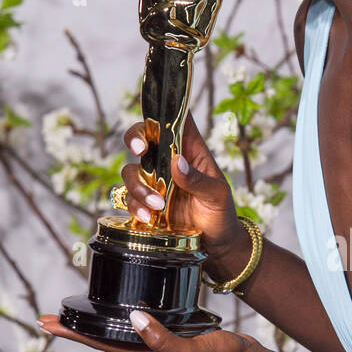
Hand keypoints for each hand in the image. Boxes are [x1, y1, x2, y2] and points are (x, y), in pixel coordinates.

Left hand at [37, 309, 267, 351]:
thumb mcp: (190, 350)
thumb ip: (162, 339)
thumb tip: (133, 318)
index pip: (99, 343)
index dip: (71, 334)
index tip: (46, 324)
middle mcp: (147, 348)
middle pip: (101, 337)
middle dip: (74, 328)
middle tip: (47, 318)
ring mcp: (159, 340)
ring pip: (119, 328)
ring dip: (96, 321)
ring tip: (78, 310)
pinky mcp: (173, 329)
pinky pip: (141, 319)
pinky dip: (126, 311)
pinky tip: (127, 302)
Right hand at [121, 111, 243, 267]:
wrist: (216, 245)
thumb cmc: (222, 213)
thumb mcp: (217, 195)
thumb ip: (199, 179)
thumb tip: (177, 162)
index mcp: (190, 150)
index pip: (176, 119)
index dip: (165, 107)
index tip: (155, 109)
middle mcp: (168, 161)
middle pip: (143, 137)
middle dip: (135, 138)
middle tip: (139, 150)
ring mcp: (154, 182)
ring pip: (132, 171)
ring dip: (139, 186)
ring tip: (157, 205)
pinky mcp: (146, 204)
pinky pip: (129, 199)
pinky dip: (135, 206)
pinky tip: (150, 217)